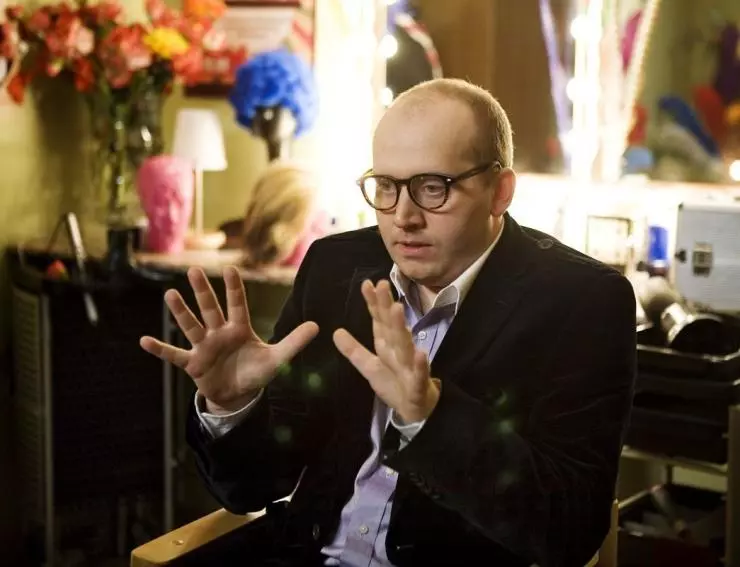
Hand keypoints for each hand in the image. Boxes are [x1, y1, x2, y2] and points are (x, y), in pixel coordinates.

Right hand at [140, 266, 318, 412]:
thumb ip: (294, 342)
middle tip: (193, 269)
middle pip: (210, 309)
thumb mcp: (278, 358)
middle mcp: (219, 333)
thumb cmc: (256, 372)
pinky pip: (174, 355)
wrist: (238, 394)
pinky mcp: (193, 364)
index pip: (237, 304)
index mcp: (239, 329)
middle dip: (203, 291)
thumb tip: (317, 326)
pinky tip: (144, 340)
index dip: (233, 288)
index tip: (229, 268)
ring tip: (169, 294)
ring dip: (181, 312)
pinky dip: (160, 349)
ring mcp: (204, 347)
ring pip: (191, 326)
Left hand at [333, 280, 439, 423]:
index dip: (373, 302)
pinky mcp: (418, 384)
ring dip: (401, 327)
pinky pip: (419, 374)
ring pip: (405, 344)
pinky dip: (420, 364)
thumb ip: (354, 350)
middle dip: (386, 305)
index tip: (367, 284)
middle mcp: (400, 350)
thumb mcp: (369, 367)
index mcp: (388, 345)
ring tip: (397, 308)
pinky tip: (420, 354)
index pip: (379, 320)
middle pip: (391, 325)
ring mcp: (410, 366)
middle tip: (382, 284)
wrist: (417, 410)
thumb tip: (335, 331)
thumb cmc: (395, 384)